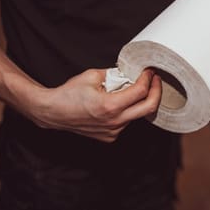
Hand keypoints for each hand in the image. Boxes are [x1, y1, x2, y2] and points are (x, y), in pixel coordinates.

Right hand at [29, 68, 161, 142]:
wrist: (53, 112)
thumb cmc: (69, 93)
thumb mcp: (93, 75)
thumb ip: (115, 74)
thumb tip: (130, 73)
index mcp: (110, 105)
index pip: (141, 91)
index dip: (148, 79)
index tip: (149, 72)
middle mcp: (114, 121)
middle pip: (149, 108)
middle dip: (156, 92)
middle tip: (155, 81)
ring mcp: (113, 131)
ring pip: (136, 115)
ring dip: (137, 102)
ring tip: (128, 91)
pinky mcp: (110, 137)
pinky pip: (126, 122)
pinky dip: (126, 112)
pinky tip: (116, 104)